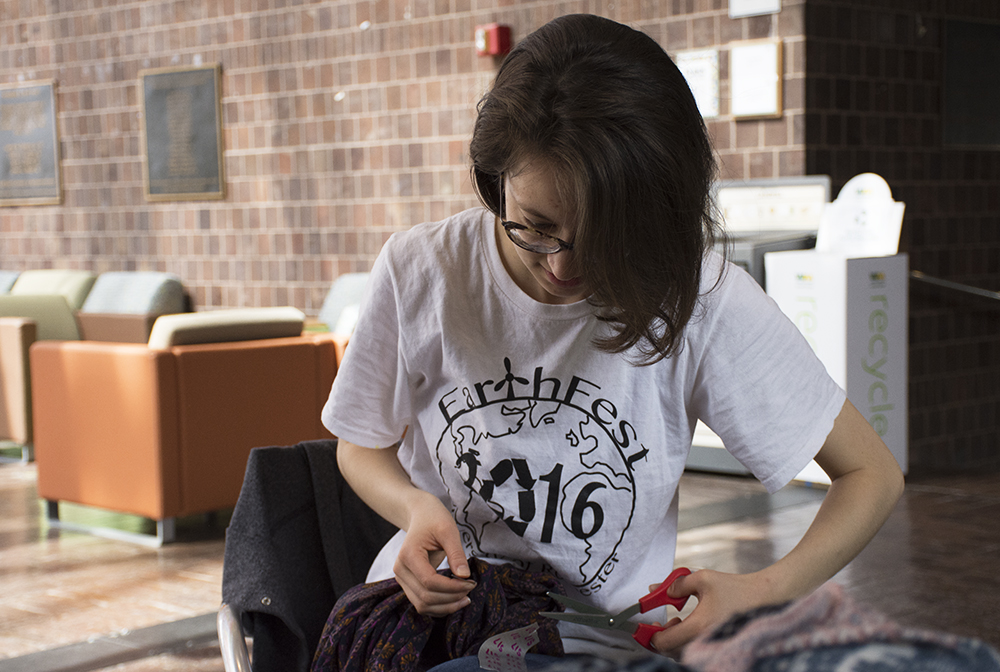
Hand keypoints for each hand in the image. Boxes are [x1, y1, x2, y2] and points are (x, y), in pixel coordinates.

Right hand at [393, 491, 475, 615]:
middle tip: (470, 589)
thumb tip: (464, 576)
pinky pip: (422, 603)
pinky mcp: (408, 584)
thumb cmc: (433, 519)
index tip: (471, 583)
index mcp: (408, 555)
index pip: (429, 582)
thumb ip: (456, 553)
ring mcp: (402, 579)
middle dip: (451, 598)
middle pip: (425, 597)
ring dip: (445, 607)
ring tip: (465, 598)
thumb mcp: (448, 530)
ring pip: (422, 605)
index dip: (452, 587)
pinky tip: (454, 599)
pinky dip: (439, 606)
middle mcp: (401, 570)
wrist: (421, 516)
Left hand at [648, 569, 772, 654]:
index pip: (664, 642)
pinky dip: (687, 643)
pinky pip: (696, 653)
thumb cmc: (736, 588)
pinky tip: (691, 627)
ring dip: (675, 641)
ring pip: (683, 655)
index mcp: (698, 626)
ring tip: (678, 622)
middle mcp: (705, 642)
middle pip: (671, 653)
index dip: (651, 635)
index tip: (647, 625)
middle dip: (662, 638)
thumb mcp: (702, 578)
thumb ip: (676, 585)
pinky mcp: (720, 648)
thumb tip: (656, 590)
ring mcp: (714, 647)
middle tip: (661, 622)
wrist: (765, 597)